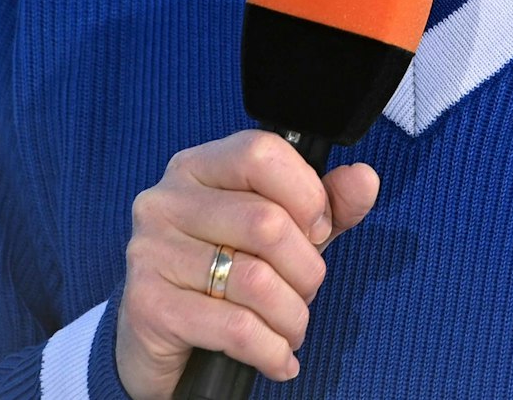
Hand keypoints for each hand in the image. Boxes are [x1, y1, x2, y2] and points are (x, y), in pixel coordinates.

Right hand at [113, 130, 379, 398]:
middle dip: (306, 269)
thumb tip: (364, 179)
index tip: (318, 230)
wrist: (161, 341)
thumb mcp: (284, 231)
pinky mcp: (148, 305)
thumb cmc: (226, 273)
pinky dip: (272, 350)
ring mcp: (151, 251)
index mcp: (198, 166)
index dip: (307, 194)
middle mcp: (166, 200)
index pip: (262, 153)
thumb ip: (327, 202)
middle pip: (266, 222)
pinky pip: (235, 328)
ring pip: (254, 281)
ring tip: (291, 329)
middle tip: (305, 291)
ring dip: (292, 316)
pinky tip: (278, 358)